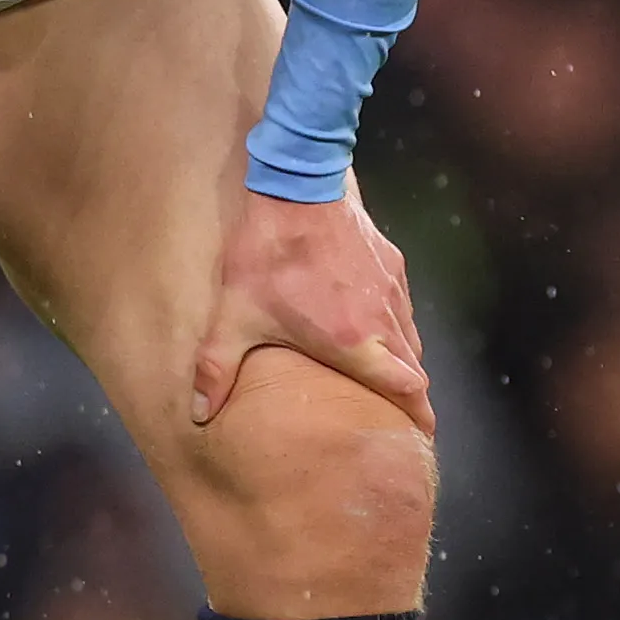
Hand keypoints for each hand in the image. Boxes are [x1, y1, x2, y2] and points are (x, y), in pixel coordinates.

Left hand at [192, 182, 435, 437]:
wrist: (298, 184)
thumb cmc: (268, 254)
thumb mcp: (234, 314)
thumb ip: (217, 367)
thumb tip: (200, 412)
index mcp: (354, 343)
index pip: (406, 388)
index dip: (418, 416)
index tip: (420, 434)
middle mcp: (383, 320)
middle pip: (415, 369)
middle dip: (412, 396)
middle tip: (402, 417)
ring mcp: (392, 289)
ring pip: (412, 338)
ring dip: (404, 361)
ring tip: (388, 377)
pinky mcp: (392, 263)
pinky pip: (403, 307)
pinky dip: (397, 327)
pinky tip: (374, 327)